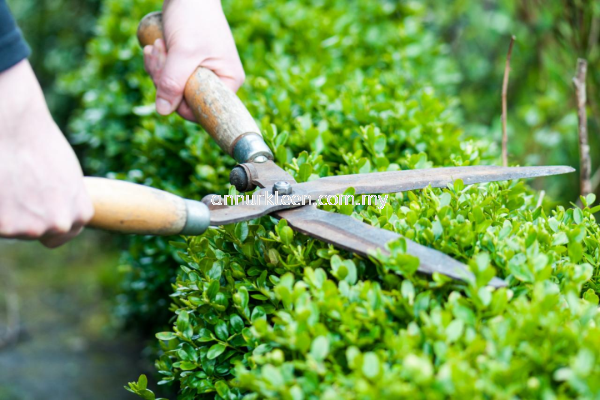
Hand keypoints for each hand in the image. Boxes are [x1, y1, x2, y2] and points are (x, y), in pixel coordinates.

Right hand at [0, 60, 93, 247]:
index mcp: (80, 213)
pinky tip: (0, 185)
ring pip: (11, 228)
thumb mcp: (67, 176)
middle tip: (17, 188)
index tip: (37, 212)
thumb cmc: (39, 144)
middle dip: (23, 216)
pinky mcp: (4, 226)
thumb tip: (57, 209)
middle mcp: (60, 224)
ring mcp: (31, 228)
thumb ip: (65, 200)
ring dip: (5, 212)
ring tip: (7, 181)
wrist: (15, 126)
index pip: (63, 233)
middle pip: (34, 232)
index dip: (46, 222)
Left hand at [143, 0, 244, 120]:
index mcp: (229, 81)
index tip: (167, 80)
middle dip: (165, 79)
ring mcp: (203, 72)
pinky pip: (169, 76)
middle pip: (185, 99)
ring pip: (174, 88)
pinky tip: (154, 46)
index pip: (204, 109)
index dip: (181, 101)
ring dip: (159, 69)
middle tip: (160, 52)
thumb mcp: (183, 52)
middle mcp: (219, 80)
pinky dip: (158, 63)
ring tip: (158, 45)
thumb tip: (163, 111)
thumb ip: (173, 82)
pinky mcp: (188, 64)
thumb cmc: (194, 18)